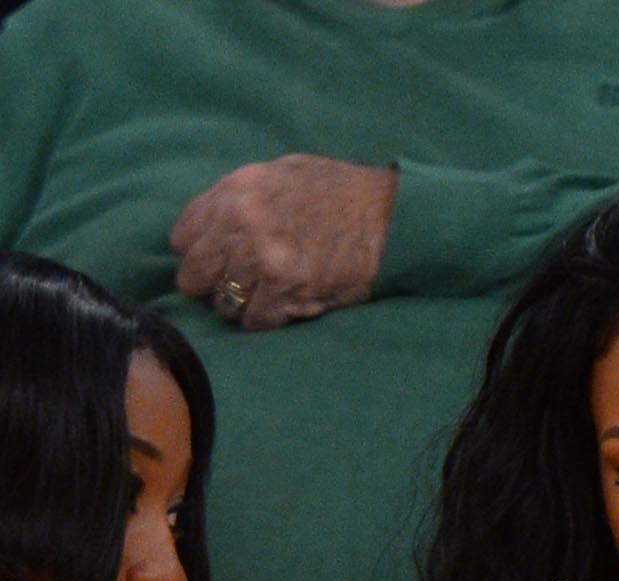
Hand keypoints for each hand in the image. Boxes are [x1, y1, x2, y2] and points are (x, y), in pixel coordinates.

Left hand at [171, 156, 397, 330]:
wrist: (386, 216)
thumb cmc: (337, 191)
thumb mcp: (280, 173)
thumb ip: (240, 195)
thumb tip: (209, 221)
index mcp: (235, 192)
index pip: (184, 236)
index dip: (196, 252)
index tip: (212, 259)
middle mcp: (241, 226)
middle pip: (194, 276)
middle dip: (209, 284)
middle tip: (230, 287)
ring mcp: (263, 264)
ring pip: (224, 304)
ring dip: (239, 306)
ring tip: (261, 297)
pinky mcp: (287, 294)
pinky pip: (255, 321)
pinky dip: (265, 319)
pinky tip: (281, 307)